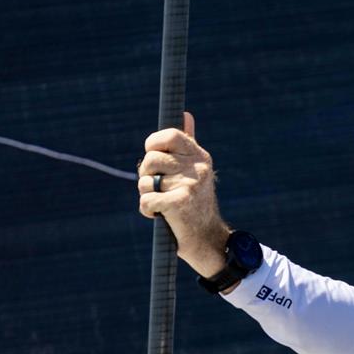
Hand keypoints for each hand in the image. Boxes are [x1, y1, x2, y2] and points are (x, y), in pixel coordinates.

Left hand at [137, 112, 230, 277]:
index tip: (155, 160)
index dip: (154, 145)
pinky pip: (147, 199)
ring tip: (161, 203)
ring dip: (146, 195)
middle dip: (146, 175)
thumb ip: (188, 143)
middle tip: (158, 188)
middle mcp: (198, 167)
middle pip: (151, 159)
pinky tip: (158, 215)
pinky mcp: (181, 203)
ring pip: (146, 181)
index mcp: (200, 156)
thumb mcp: (194, 170)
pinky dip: (147, 210)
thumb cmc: (195, 203)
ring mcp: (191, 185)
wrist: (207, 239)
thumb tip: (185, 114)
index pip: (170, 135)